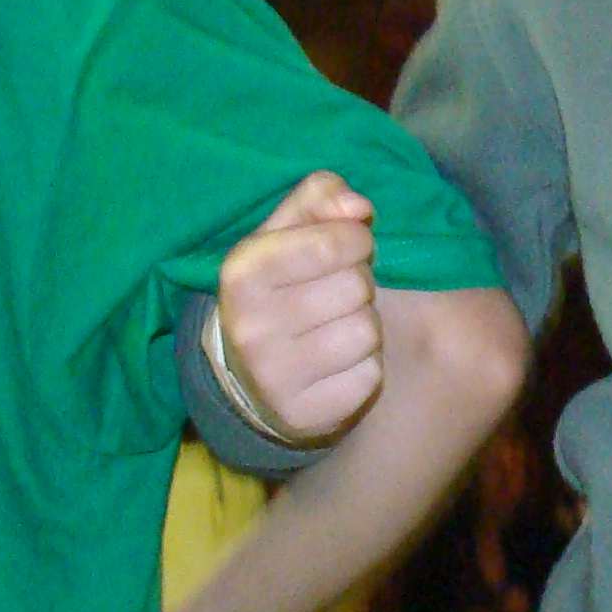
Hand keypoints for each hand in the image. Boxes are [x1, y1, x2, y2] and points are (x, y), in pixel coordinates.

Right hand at [217, 172, 383, 440]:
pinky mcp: (306, 414)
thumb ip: (320, 197)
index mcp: (242, 272)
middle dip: (358, 284)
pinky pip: (369, 376)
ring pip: (366, 331)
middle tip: (334, 294)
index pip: (334, 243)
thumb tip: (359, 206)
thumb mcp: (285, 231)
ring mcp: (275, 377)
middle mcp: (251, 327)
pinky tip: (336, 363)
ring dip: (364, 325)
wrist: (246, 376)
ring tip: (334, 327)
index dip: (356, 240)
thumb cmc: (277, 286)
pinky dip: (364, 366)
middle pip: (357, 287)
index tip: (348, 248)